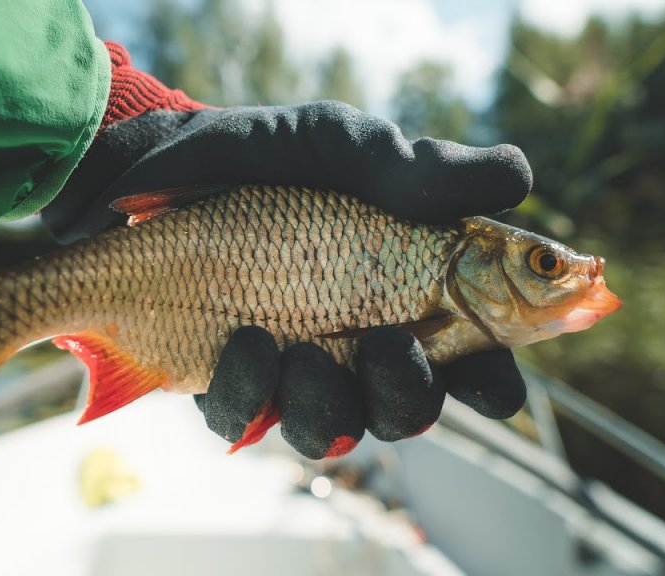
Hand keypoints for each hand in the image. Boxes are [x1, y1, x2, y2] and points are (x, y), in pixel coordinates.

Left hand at [43, 42, 531, 457]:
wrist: (146, 165)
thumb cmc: (254, 151)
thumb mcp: (338, 147)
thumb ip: (418, 170)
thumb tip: (519, 179)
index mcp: (401, 289)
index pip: (470, 353)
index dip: (491, 378)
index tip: (491, 380)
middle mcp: (354, 338)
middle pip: (408, 411)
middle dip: (407, 395)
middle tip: (386, 345)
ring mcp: (290, 365)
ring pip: (333, 430)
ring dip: (328, 403)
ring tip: (302, 349)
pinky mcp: (227, 379)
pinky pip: (249, 421)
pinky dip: (251, 392)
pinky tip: (242, 341)